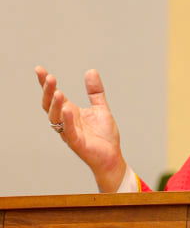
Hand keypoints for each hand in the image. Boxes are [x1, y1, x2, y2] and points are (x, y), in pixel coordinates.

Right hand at [35, 67, 126, 192]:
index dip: (46, 84)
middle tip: (48, 77)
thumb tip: (91, 71)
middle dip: (47, 91)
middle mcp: (66, 121)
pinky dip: (67, 120)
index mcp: (70, 111)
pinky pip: (68, 131)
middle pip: (49, 105)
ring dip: (55, 104)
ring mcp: (69, 132)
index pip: (54, 95)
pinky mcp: (76, 143)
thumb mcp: (101, 108)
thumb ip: (95, 92)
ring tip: (58, 92)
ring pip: (55, 117)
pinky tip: (67, 109)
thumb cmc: (104, 136)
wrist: (112, 158)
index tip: (39, 69)